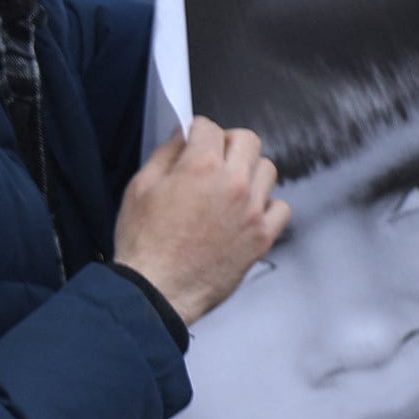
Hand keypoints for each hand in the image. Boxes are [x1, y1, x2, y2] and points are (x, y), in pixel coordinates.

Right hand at [115, 118, 287, 325]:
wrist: (155, 291)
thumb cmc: (143, 246)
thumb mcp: (139, 190)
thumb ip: (164, 155)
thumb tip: (181, 137)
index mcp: (200, 167)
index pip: (211, 127)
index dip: (198, 131)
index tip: (195, 139)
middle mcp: (232, 184)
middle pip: (248, 140)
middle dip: (228, 143)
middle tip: (214, 158)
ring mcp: (251, 211)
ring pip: (267, 170)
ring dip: (249, 172)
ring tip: (230, 187)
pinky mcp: (261, 237)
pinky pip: (280, 207)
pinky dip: (266, 206)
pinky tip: (246, 213)